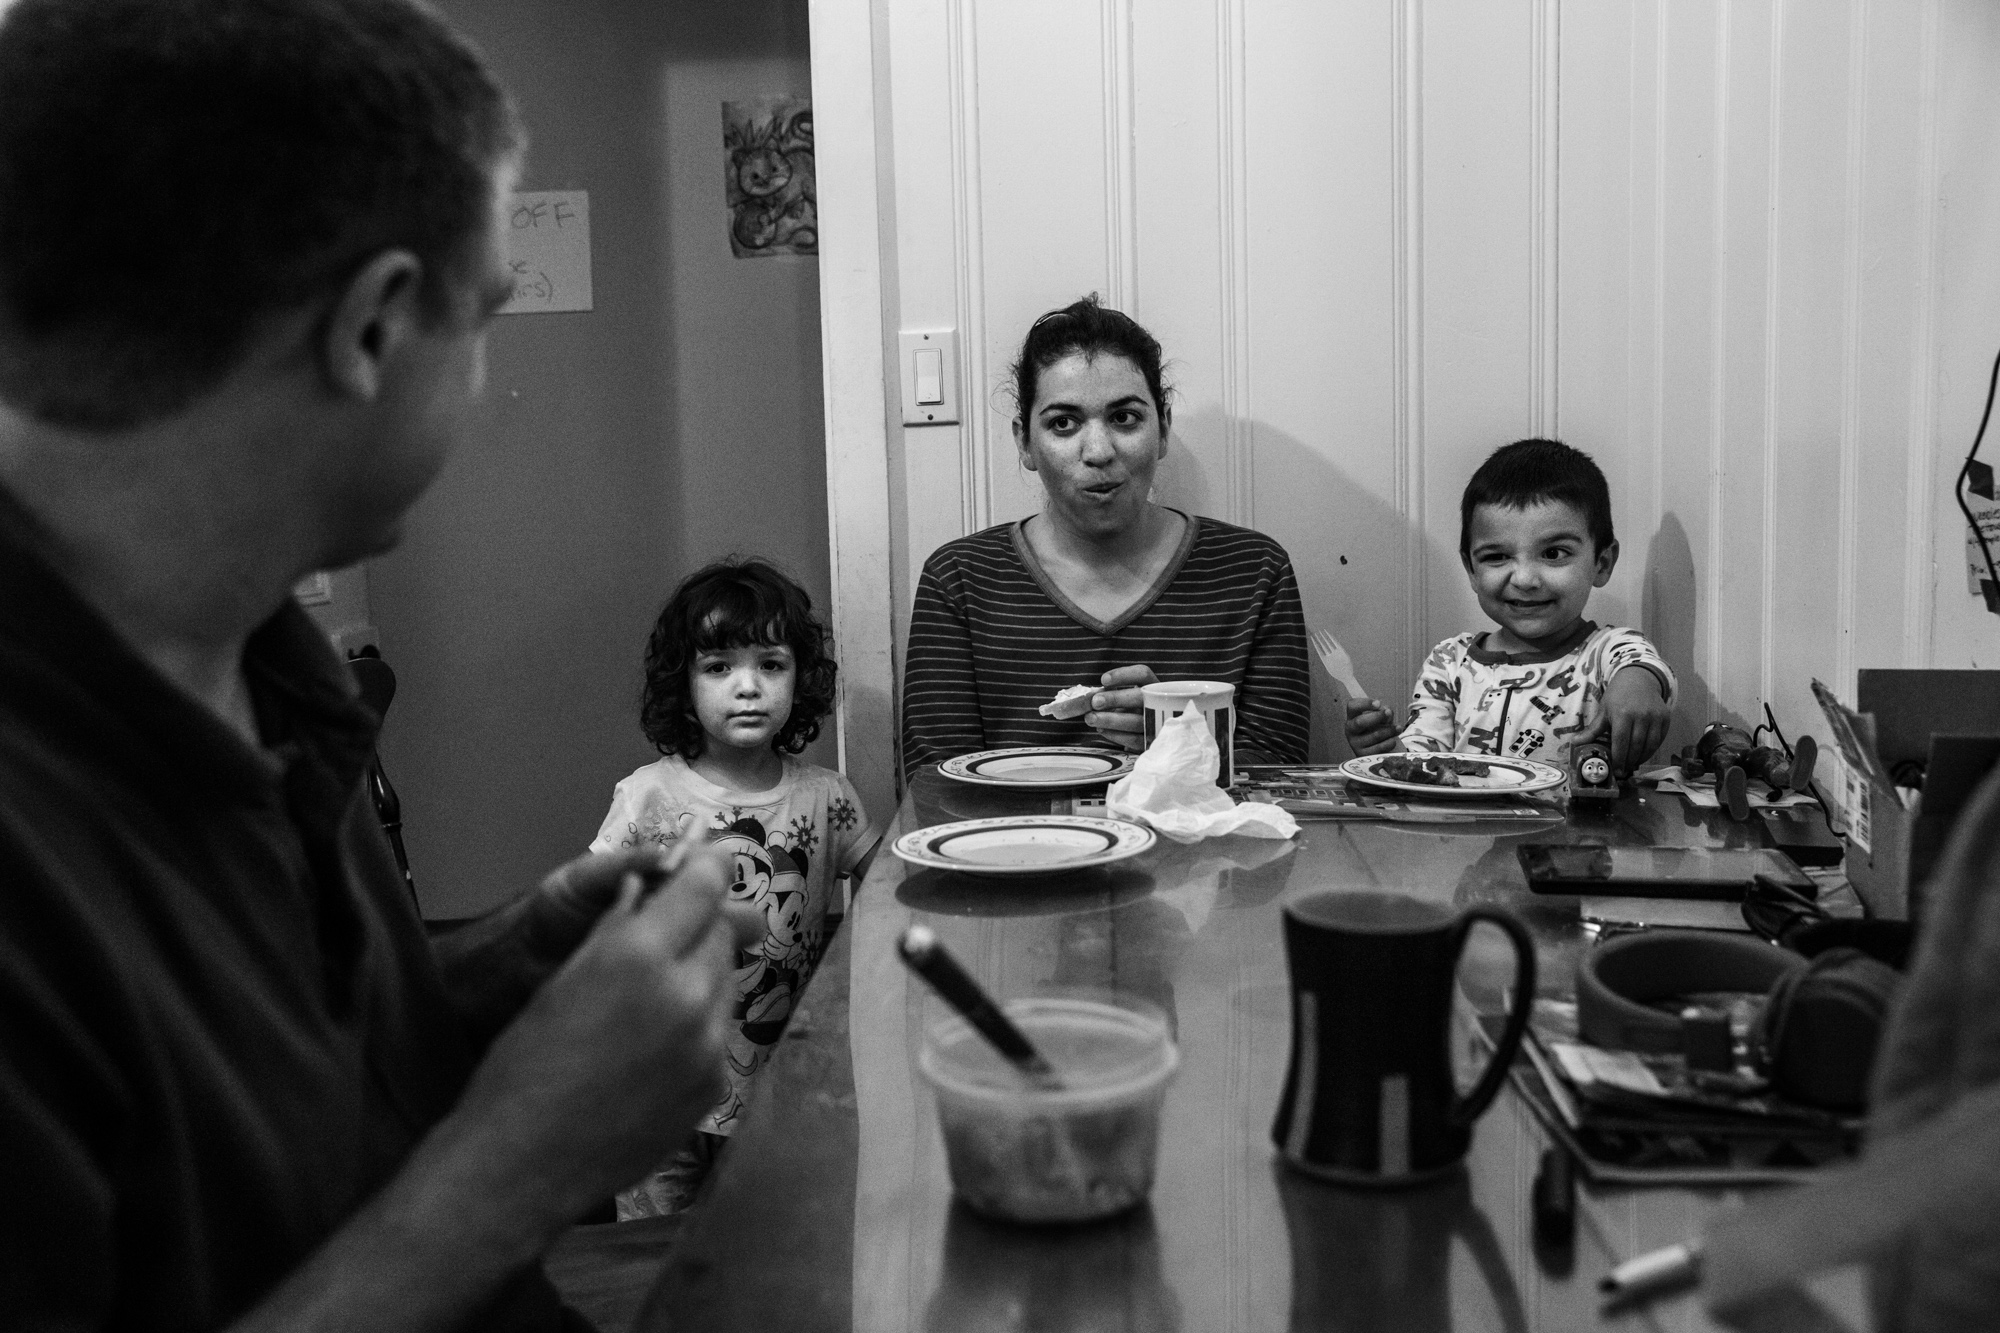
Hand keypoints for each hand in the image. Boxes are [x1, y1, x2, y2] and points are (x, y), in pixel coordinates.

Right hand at [443, 845, 761, 1227]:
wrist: (522, 1163)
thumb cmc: (525, 1063)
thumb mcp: (563, 978)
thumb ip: (615, 928)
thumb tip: (646, 886)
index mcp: (640, 955)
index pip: (704, 886)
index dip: (710, 868)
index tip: (711, 861)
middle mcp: (688, 995)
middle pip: (720, 934)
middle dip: (698, 928)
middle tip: (667, 937)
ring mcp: (710, 1046)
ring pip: (726, 984)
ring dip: (701, 977)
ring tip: (654, 999)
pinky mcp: (716, 1086)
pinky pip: (720, 1034)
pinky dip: (700, 1027)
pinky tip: (657, 1046)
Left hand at [1084, 664, 1158, 751]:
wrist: (1147, 732)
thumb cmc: (1131, 709)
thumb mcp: (1125, 696)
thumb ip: (1111, 693)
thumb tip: (1091, 696)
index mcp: (1152, 686)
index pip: (1142, 674)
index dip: (1123, 675)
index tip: (1103, 680)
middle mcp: (1159, 703)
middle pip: (1140, 697)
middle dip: (1116, 699)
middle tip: (1095, 702)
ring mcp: (1157, 723)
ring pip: (1136, 721)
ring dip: (1110, 720)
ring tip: (1090, 718)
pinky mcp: (1151, 741)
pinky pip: (1134, 740)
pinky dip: (1116, 735)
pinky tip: (1101, 730)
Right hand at [1344, 696, 1400, 755]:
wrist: (1378, 749)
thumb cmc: (1378, 728)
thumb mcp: (1380, 716)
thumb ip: (1383, 711)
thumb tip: (1387, 713)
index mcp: (1352, 717)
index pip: (1352, 706)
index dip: (1365, 704)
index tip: (1378, 703)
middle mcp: (1350, 730)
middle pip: (1360, 722)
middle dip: (1377, 716)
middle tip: (1389, 712)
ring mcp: (1355, 743)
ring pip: (1374, 735)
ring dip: (1389, 730)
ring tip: (1399, 728)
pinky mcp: (1363, 755)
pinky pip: (1379, 748)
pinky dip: (1389, 742)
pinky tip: (1393, 740)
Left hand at [1582, 667, 1672, 775]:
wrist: (1639, 679)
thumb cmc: (1618, 696)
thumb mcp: (1603, 711)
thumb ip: (1592, 730)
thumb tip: (1574, 743)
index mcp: (1622, 714)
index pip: (1621, 742)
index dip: (1619, 758)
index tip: (1616, 771)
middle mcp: (1641, 715)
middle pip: (1636, 746)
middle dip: (1630, 762)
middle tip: (1624, 772)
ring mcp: (1655, 717)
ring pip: (1650, 745)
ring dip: (1642, 758)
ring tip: (1633, 765)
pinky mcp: (1666, 718)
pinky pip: (1660, 739)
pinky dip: (1652, 750)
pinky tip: (1643, 755)